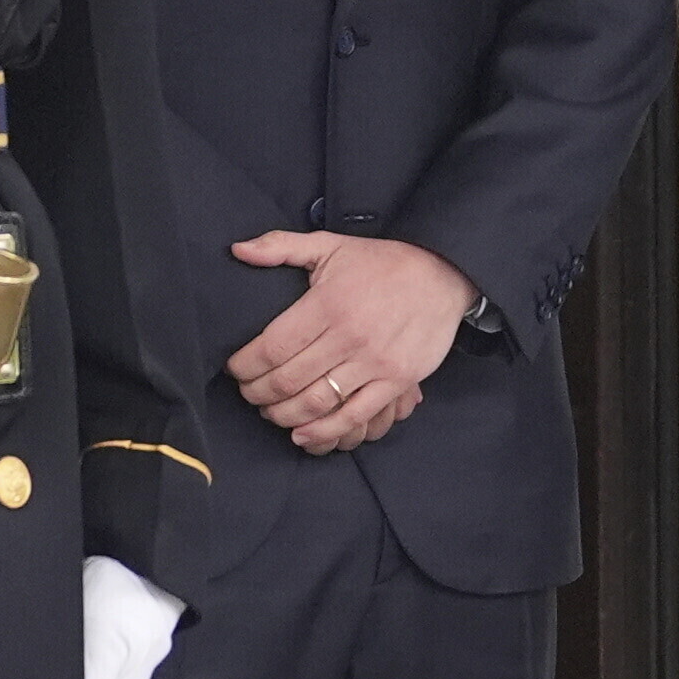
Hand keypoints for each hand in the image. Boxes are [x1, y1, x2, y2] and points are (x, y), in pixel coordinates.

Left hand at [228, 231, 475, 453]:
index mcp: (327, 303)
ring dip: (284, 416)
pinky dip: (323, 431)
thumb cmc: (381, 262)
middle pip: (287, 380)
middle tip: (249, 394)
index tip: (235, 370)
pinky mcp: (396, 381)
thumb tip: (237, 251)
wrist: (442, 274)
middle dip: (258, 394)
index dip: (245, 366)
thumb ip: (281, 246)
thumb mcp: (330, 244)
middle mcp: (348, 336)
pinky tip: (303, 434)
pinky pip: (354, 416)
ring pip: (316, 403)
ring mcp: (374, 362)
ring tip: (271, 413)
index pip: (271, 347)